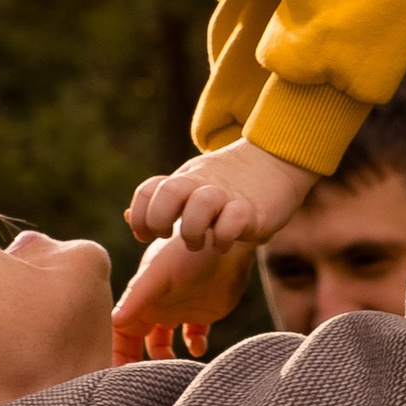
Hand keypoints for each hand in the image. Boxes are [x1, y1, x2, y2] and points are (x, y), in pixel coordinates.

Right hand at [111, 227, 260, 364]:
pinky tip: (198, 347)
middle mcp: (156, 305)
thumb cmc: (186, 252)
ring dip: (164, 356)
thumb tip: (114, 321)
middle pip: (138, 341)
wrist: (224, 239)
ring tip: (174, 367)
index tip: (120, 378)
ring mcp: (178, 309)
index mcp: (140, 298)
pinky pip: (194, 335)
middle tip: (145, 382)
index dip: (118, 354)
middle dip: (137, 362)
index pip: (121, 333)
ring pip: (162, 341)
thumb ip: (137, 297)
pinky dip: (195, 344)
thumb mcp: (157, 274)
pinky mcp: (202, 312)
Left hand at [125, 136, 317, 251]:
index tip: (145, 235)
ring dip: (193, 231)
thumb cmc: (227, 184)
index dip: (140, 216)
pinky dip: (224, 237)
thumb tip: (130, 217)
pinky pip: (234, 221)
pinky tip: (225, 243)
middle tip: (168, 235)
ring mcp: (227, 195)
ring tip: (199, 243)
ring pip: (201, 204)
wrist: (275, 162)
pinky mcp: (253, 209)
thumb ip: (162, 202)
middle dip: (160, 220)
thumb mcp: (190, 188)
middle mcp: (201, 184)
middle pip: (169, 193)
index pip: (148, 191)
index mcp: (184, 180)